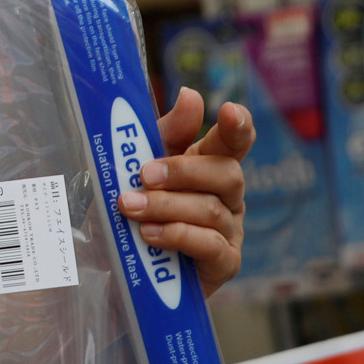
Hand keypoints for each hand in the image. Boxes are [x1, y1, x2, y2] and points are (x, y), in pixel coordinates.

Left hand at [116, 87, 254, 296]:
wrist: (126, 269)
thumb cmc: (137, 208)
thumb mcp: (142, 165)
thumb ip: (166, 134)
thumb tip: (190, 95)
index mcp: (208, 166)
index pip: (234, 141)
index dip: (238, 126)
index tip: (229, 110)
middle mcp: (227, 196)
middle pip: (226, 173)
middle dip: (183, 171)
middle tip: (143, 175)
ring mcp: (229, 230)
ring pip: (210, 209)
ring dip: (166, 206)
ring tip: (130, 207)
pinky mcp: (223, 263)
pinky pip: (209, 245)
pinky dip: (177, 235)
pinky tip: (150, 234)